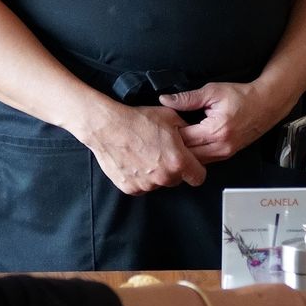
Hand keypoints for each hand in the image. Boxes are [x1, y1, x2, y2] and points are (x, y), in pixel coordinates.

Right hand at [78, 101, 205, 193]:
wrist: (107, 126)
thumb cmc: (137, 120)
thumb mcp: (170, 117)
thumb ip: (187, 130)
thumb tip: (194, 135)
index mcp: (178, 161)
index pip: (198, 177)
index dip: (195, 170)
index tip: (190, 164)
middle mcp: (163, 177)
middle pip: (177, 180)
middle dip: (173, 169)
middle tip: (162, 153)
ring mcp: (146, 185)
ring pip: (158, 184)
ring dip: (156, 174)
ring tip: (145, 155)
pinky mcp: (130, 188)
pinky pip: (141, 187)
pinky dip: (140, 178)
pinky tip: (135, 161)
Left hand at [158, 81, 291, 162]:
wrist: (266, 104)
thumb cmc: (241, 96)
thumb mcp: (213, 92)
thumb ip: (187, 98)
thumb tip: (165, 100)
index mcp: (215, 131)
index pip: (184, 139)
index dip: (169, 134)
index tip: (159, 128)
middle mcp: (220, 147)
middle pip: (188, 155)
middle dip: (174, 148)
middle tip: (160, 140)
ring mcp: (225, 153)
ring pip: (196, 161)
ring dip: (184, 154)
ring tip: (171, 144)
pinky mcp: (227, 154)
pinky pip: (205, 160)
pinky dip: (194, 155)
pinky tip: (186, 147)